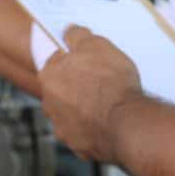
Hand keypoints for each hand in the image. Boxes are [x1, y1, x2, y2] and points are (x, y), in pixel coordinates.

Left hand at [40, 25, 143, 161]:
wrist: (125, 122)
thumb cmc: (110, 83)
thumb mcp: (97, 45)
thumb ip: (78, 36)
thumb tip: (69, 30)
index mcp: (49, 76)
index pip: (55, 61)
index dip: (72, 58)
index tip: (85, 58)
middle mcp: (50, 104)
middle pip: (62, 88)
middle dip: (78, 83)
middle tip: (101, 78)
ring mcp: (63, 127)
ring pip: (72, 112)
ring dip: (86, 107)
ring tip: (109, 101)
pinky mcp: (77, 145)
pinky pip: (85, 131)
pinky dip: (95, 126)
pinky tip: (110, 119)